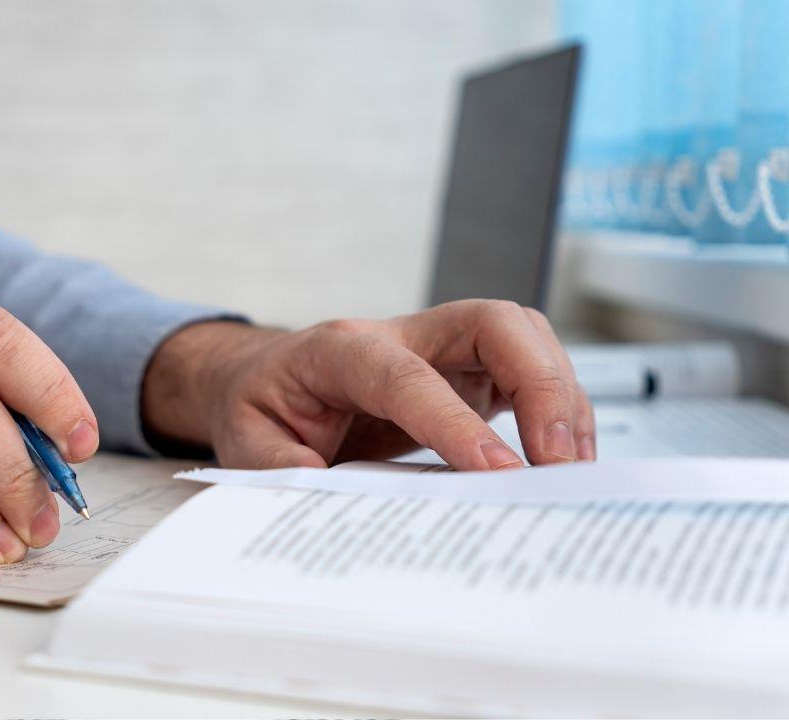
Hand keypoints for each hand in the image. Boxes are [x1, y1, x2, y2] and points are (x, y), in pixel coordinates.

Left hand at [142, 300, 593, 468]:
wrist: (265, 378)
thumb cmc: (260, 404)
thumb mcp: (246, 442)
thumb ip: (280, 468)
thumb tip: (330, 497)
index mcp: (340, 349)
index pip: (407, 375)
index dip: (455, 421)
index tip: (498, 472)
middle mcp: (399, 336)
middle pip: (491, 321)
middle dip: (540, 381)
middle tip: (560, 462)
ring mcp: (438, 347)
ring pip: (522, 338)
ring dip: (560, 396)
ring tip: (572, 469)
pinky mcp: (463, 371)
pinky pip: (525, 371)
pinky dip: (555, 409)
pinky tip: (560, 457)